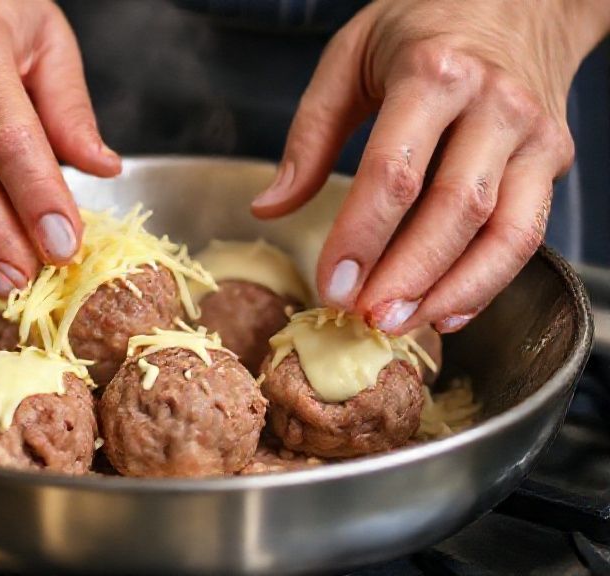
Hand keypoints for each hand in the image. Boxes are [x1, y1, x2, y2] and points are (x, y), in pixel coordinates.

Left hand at [251, 0, 609, 333]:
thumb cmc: (425, 23)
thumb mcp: (349, 54)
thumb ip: (309, 133)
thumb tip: (270, 208)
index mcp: (433, 73)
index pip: (394, 171)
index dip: (361, 236)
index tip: (332, 285)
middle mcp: (493, 104)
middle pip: (454, 209)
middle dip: (407, 275)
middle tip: (366, 319)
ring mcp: (532, 134)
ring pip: (506, 231)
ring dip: (454, 290)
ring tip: (403, 325)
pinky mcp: (553, 158)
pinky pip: (527, 233)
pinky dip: (489, 281)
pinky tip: (447, 310)